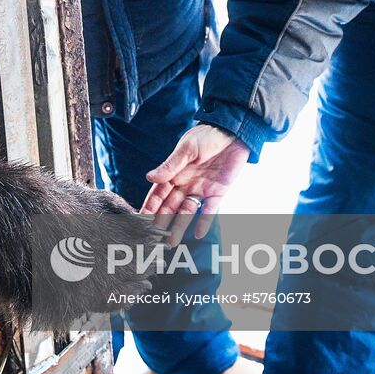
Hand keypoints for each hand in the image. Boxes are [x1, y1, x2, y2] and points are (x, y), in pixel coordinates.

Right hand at [141, 124, 249, 244]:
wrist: (234, 131)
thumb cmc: (206, 135)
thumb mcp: (187, 148)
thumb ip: (170, 165)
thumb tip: (150, 178)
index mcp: (175, 172)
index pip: (158, 193)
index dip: (150, 206)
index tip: (141, 220)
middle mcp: (186, 183)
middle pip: (170, 206)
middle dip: (161, 221)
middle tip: (154, 237)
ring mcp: (201, 189)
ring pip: (187, 212)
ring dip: (179, 226)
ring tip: (172, 241)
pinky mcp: (218, 192)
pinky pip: (210, 210)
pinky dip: (204, 221)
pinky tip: (199, 233)